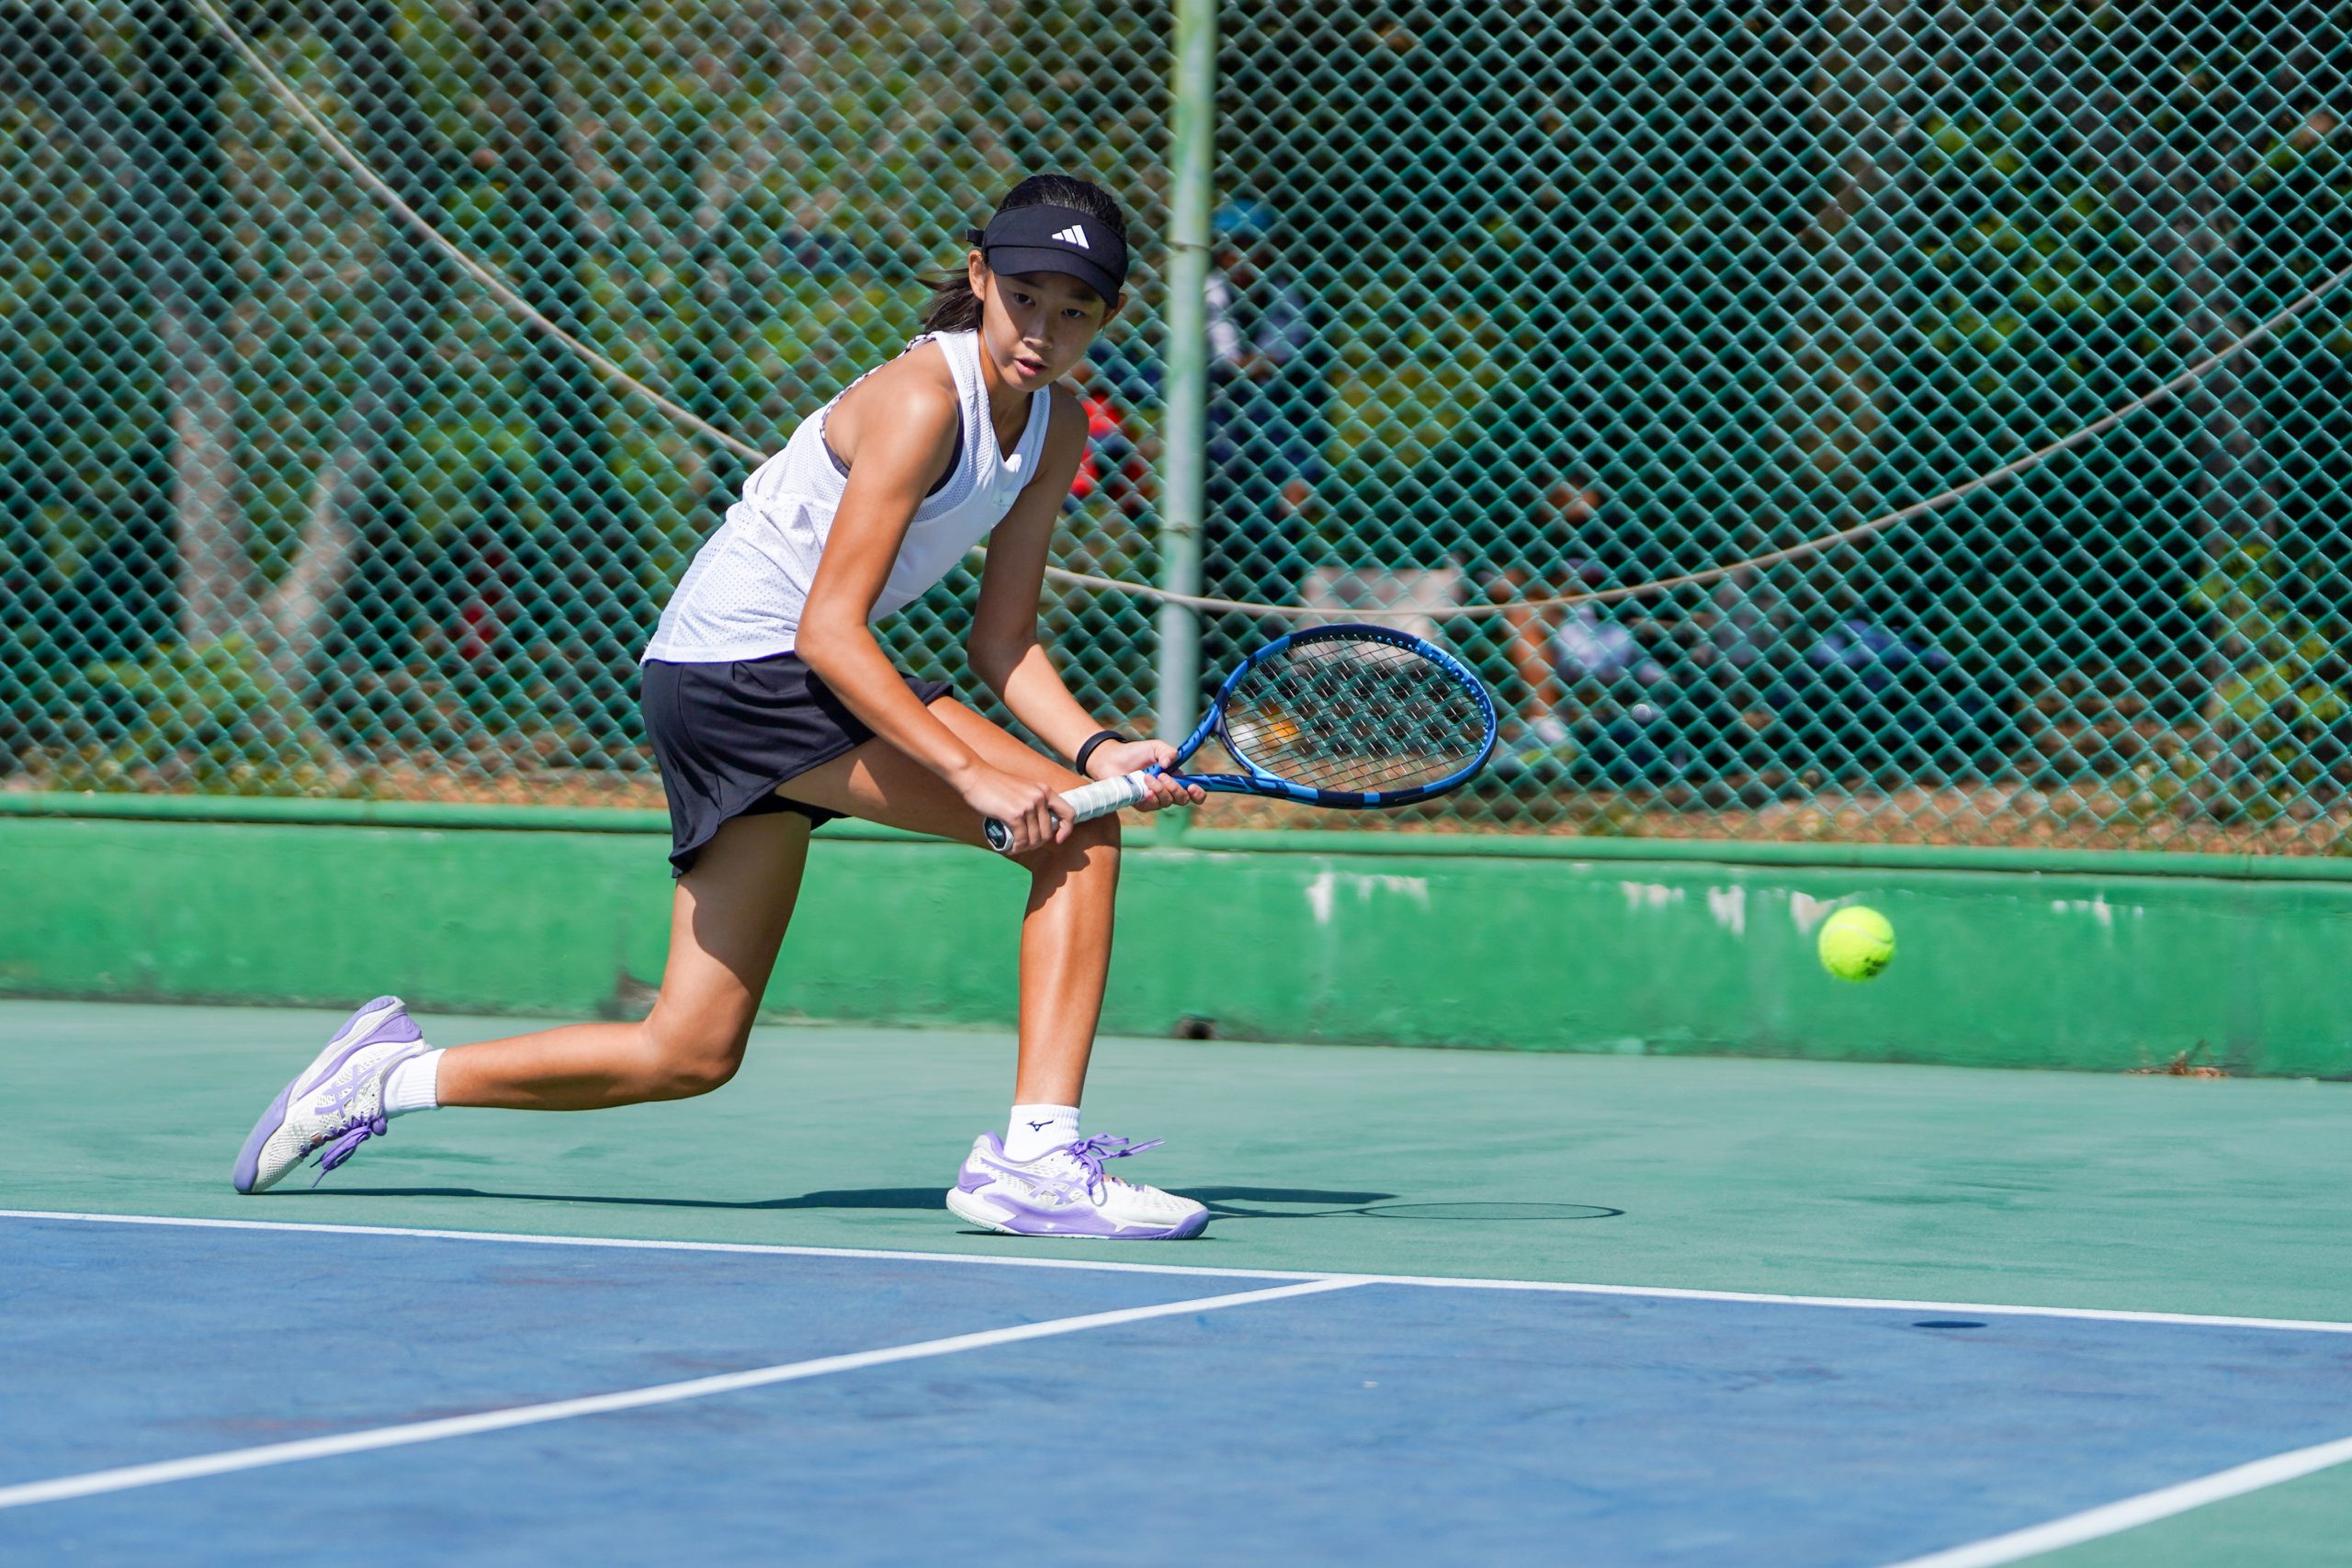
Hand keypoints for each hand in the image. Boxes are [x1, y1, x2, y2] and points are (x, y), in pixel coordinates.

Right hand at [960, 763, 1072, 853]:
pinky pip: (1021, 839)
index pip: (1069, 813)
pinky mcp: (1014, 814)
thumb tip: (1040, 824)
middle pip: (1048, 832)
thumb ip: (1033, 801)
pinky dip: (1017, 848)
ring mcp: (1028, 806)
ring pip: (1035, 838)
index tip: (1058, 839)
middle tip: (1025, 844)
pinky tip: (1011, 848)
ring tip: (1017, 847)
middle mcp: (1040, 797)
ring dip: (1026, 847)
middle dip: (1038, 843)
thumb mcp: (1023, 788)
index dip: (1066, 829)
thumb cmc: (996, 784)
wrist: (975, 776)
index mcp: (1045, 790)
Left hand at [1086, 739, 1205, 812]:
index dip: (1198, 793)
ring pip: (1167, 802)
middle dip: (1176, 789)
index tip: (1193, 787)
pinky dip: (1152, 797)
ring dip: (1160, 790)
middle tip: (1163, 776)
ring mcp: (1155, 799)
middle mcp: (1167, 791)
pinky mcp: (1142, 804)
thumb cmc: (1134, 753)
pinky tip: (1145, 789)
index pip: (1193, 792)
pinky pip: (1153, 806)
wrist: (1112, 759)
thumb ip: (1168, 752)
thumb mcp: (1155, 747)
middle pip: (1183, 799)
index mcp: (1175, 777)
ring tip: (1148, 777)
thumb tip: (1172, 764)